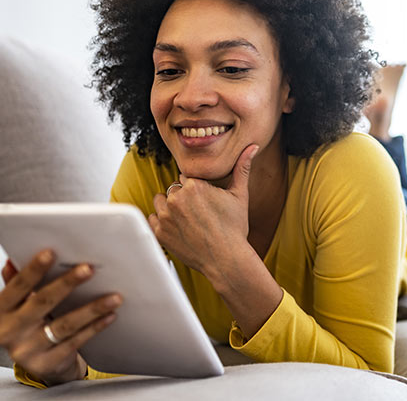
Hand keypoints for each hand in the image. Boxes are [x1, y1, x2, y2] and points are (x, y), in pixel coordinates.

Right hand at [0, 250, 122, 385]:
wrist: (40, 363)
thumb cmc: (31, 324)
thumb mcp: (18, 305)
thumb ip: (16, 283)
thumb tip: (13, 259)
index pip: (16, 287)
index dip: (33, 270)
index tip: (51, 252)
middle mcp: (8, 332)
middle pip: (41, 303)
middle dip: (66, 284)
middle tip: (89, 268)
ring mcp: (27, 351)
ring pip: (64, 325)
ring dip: (91, 309)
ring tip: (114, 296)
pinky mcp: (47, 364)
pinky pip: (75, 342)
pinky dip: (94, 327)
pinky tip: (110, 315)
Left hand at [149, 144, 258, 286]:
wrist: (226, 259)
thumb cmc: (235, 227)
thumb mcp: (240, 195)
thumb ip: (242, 167)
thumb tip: (253, 146)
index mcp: (194, 185)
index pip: (187, 178)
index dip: (198, 190)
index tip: (207, 203)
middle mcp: (177, 198)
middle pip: (175, 189)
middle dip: (184, 198)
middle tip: (200, 215)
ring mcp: (166, 216)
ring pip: (161, 201)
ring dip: (170, 207)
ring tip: (188, 221)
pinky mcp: (159, 232)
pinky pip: (153, 218)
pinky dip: (163, 222)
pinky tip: (179, 229)